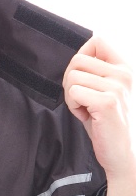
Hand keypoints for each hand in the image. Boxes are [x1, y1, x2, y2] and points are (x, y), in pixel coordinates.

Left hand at [63, 36, 135, 195]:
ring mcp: (117, 87)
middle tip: (81, 99)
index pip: (97, 40)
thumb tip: (76, 57)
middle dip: (70, 80)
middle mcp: (124, 74)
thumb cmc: (107, 125)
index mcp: (125, 68)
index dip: (80, 57)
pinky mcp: (107, 102)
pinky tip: (87, 117)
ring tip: (87, 110)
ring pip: (72, 77)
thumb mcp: (105, 92)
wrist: (122, 155)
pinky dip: (73, 107)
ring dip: (71, 97)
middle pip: (77, 59)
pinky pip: (73, 92)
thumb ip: (96, 73)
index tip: (83, 78)